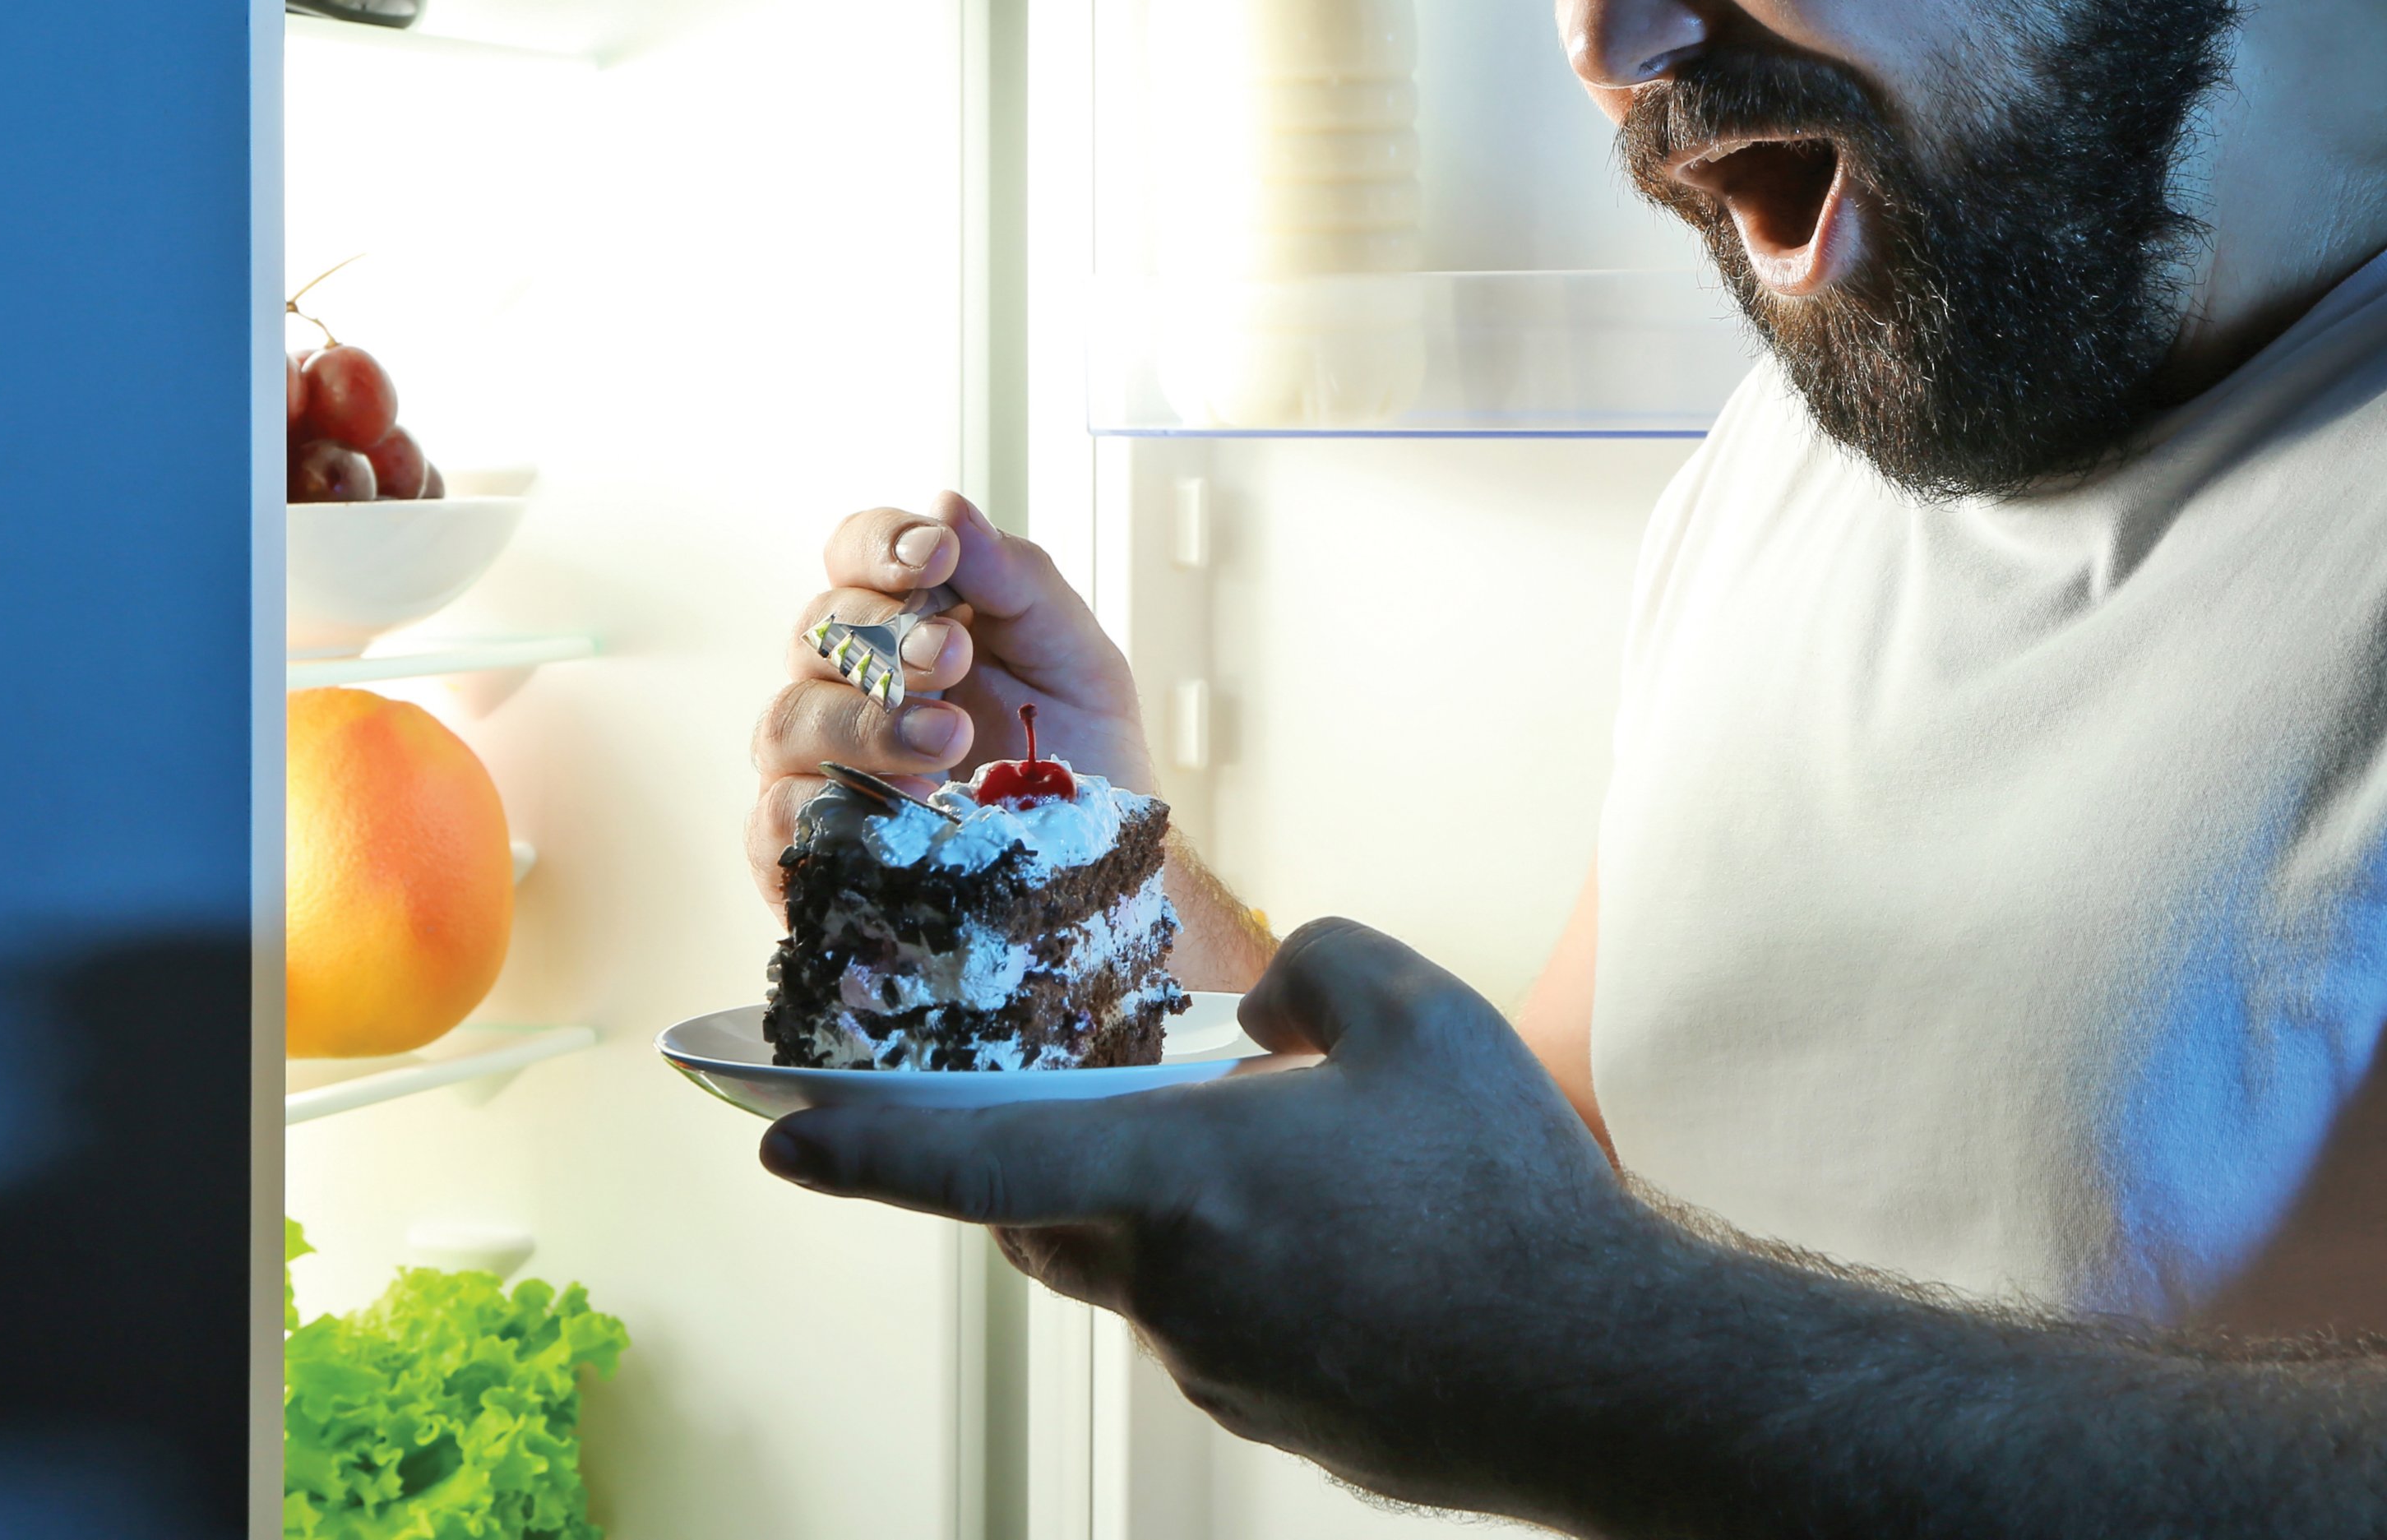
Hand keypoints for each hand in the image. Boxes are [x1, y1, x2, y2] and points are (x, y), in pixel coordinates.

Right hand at [744, 492, 1145, 906]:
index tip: (936, 557)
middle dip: (885, 637)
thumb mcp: (1073, 657)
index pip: (853, 556)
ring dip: (866, 722)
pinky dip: (833, 807)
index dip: (879, 546)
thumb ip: (1016, 579)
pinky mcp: (807, 854)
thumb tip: (948, 505)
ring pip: (787, 720)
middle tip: (953, 657)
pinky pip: (774, 819)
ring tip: (949, 739)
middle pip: (815, 631)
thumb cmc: (1082, 757)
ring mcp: (818, 768)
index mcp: (903, 623)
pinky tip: (907, 808)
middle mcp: (846, 685)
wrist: (1104, 876)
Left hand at [759, 920, 1668, 1516]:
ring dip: (1184, 1218)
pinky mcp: (1272, 1418)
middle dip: (1059, 1158)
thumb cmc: (1508, 1191)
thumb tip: (1268, 1008)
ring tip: (1322, 1176)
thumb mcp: (1419, 1017)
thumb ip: (1318, 968)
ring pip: (1144, 1274)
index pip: (974, 1159)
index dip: (865, 1146)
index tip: (779, 1136)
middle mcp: (1170, 1291)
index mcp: (1178, 1182)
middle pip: (1050, 1217)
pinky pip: (1221, 1330)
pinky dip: (1256, 1280)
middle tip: (1131, 1107)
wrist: (1607, 1375)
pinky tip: (1367, 1251)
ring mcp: (1216, 1371)